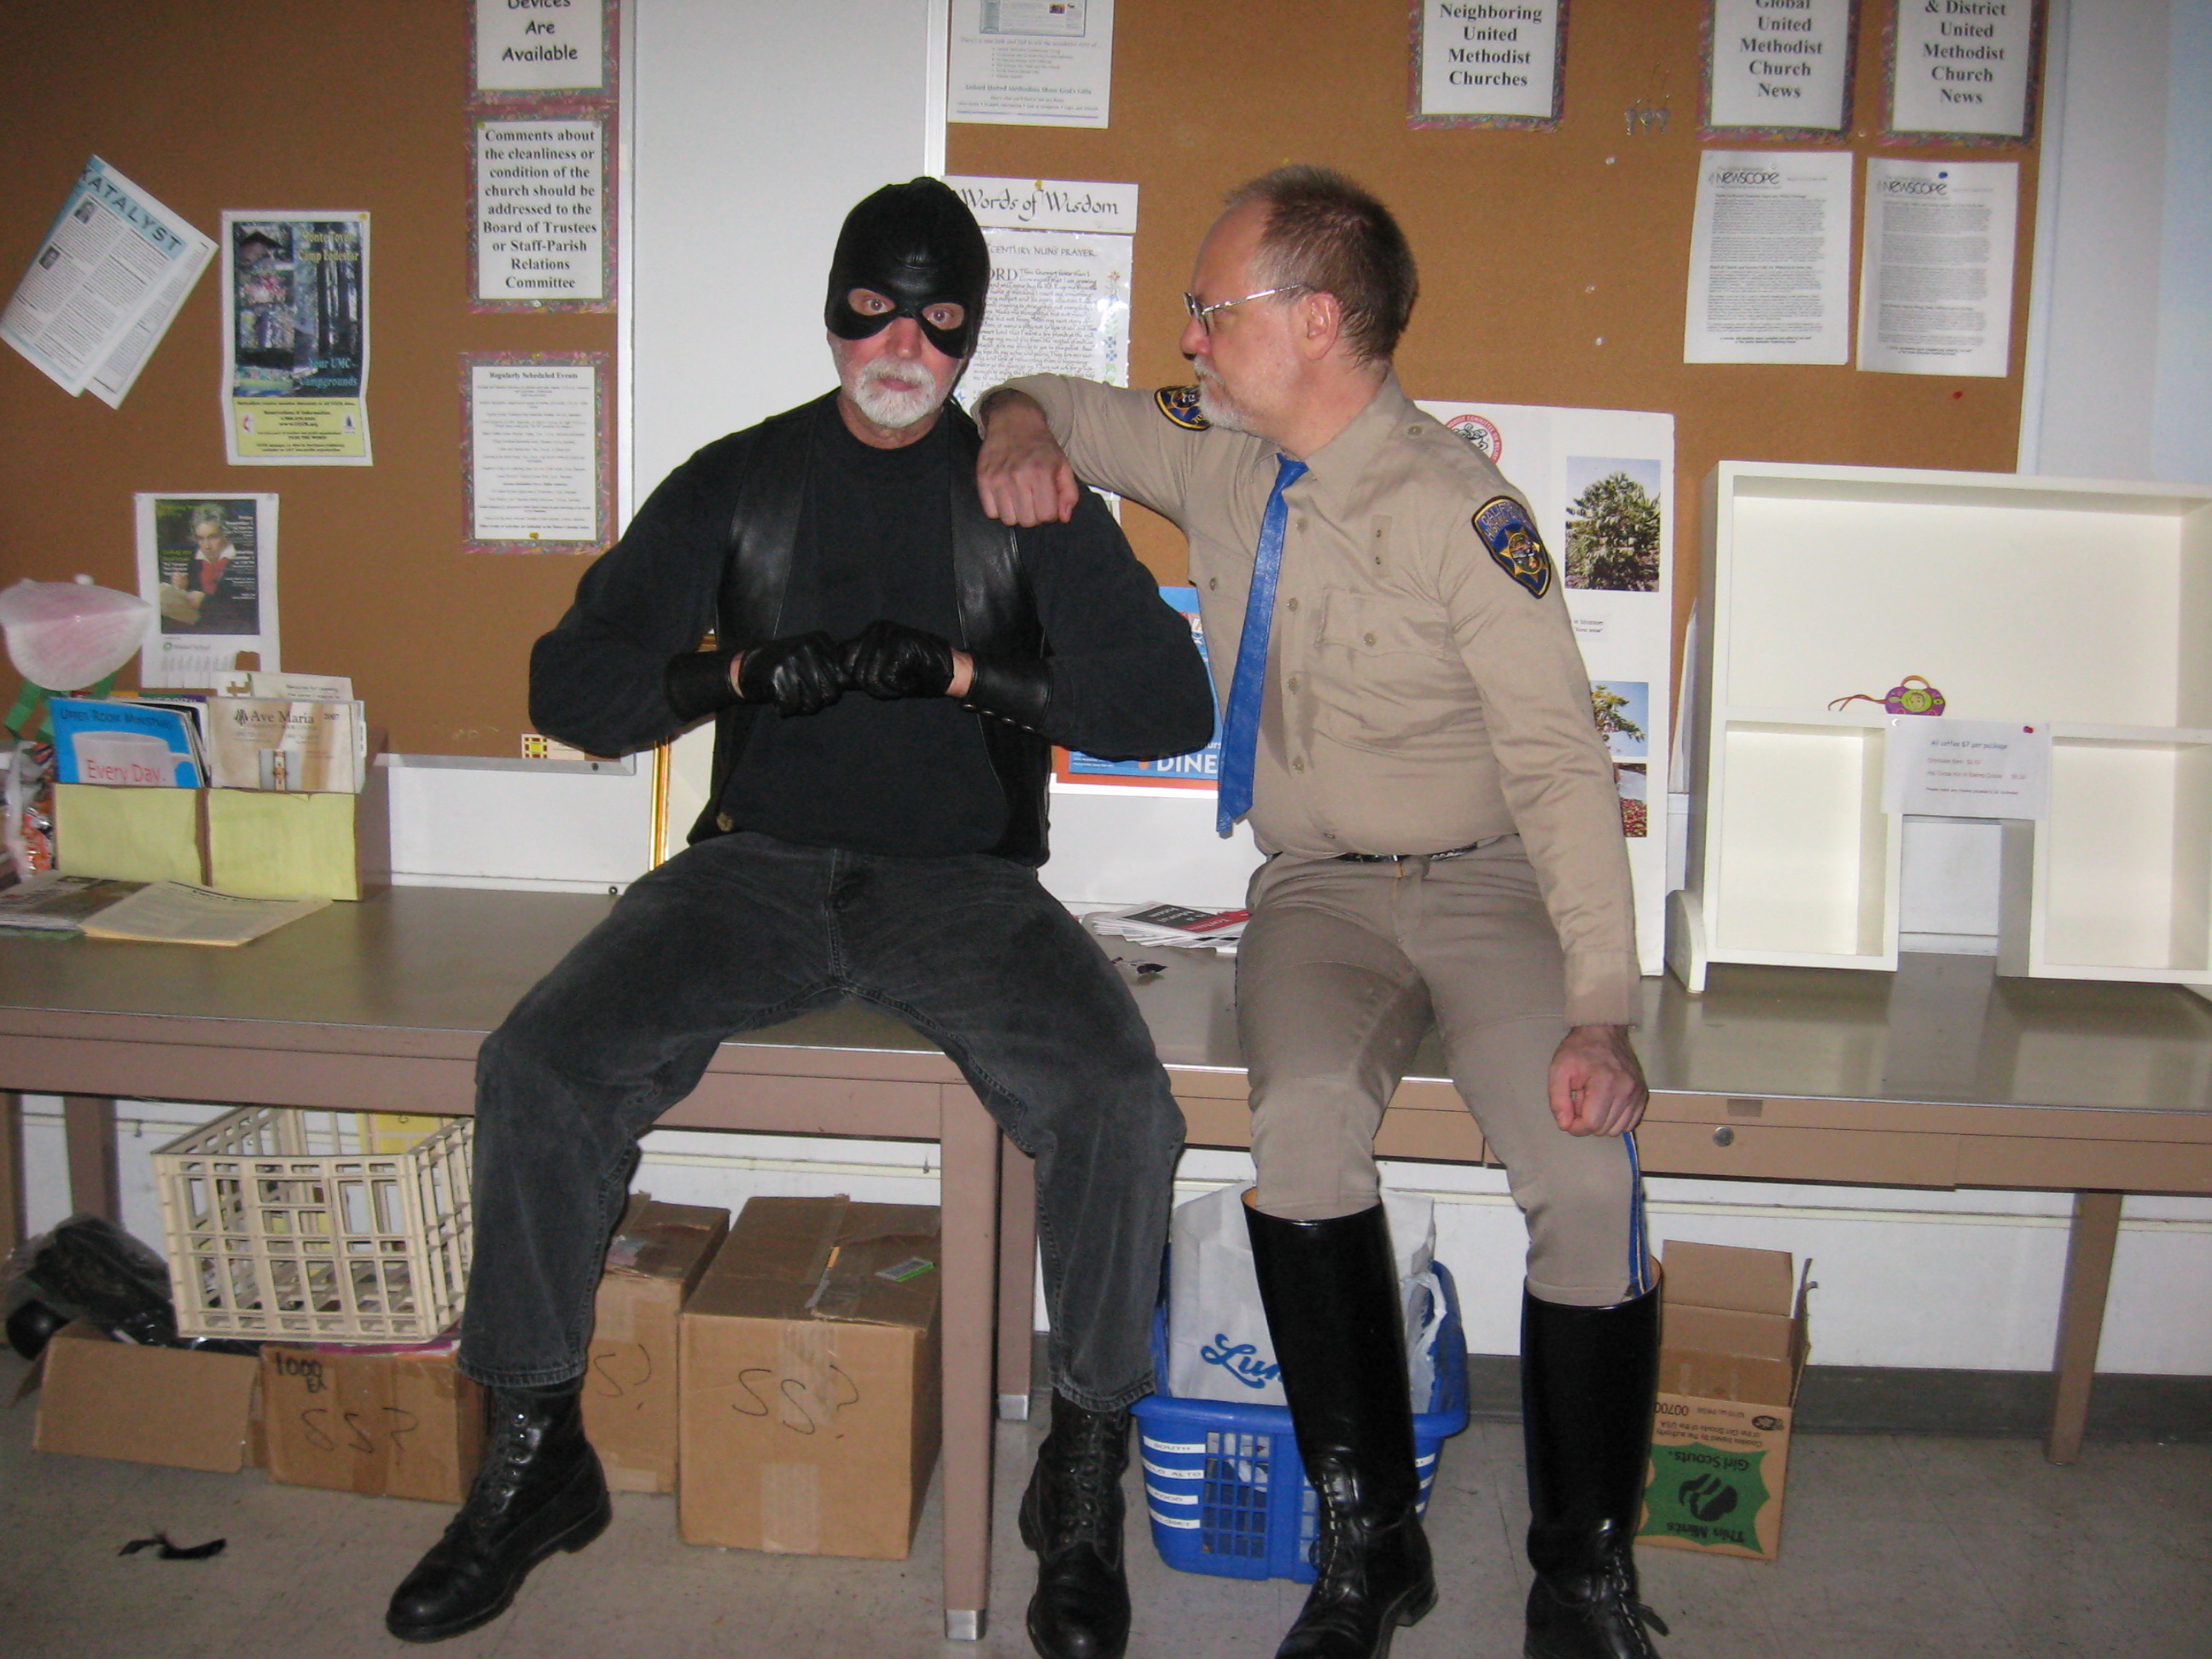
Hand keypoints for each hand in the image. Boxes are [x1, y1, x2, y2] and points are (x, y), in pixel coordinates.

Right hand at [734, 631, 846, 715]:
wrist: (745, 666)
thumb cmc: (783, 666)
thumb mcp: (810, 656)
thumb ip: (831, 666)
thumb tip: (855, 681)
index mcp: (820, 640)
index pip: (841, 679)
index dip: (828, 690)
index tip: (813, 685)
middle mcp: (808, 647)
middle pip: (831, 693)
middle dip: (816, 701)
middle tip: (799, 693)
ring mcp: (792, 659)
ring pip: (813, 702)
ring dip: (800, 707)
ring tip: (788, 694)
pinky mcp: (776, 674)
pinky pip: (792, 705)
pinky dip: (784, 708)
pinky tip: (777, 696)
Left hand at [841, 619, 957, 699]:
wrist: (950, 670)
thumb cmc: (917, 671)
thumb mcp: (882, 665)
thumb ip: (862, 663)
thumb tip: (841, 669)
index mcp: (870, 632)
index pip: (845, 660)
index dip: (860, 679)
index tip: (882, 681)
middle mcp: (876, 629)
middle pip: (856, 672)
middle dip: (875, 687)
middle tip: (896, 683)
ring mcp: (889, 635)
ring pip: (870, 677)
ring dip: (888, 689)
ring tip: (903, 681)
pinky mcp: (901, 645)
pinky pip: (886, 678)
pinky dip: (898, 687)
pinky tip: (910, 679)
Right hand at [977, 391, 1077, 525]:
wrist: (1013, 421)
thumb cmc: (1040, 445)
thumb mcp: (1062, 464)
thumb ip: (1069, 492)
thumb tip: (1063, 517)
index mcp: (1042, 473)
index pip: (1047, 515)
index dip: (1050, 512)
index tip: (1047, 501)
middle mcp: (1019, 477)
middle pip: (1028, 521)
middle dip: (1033, 514)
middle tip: (1033, 499)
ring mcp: (998, 479)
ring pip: (1008, 519)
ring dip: (1016, 513)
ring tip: (1019, 497)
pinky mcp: (983, 479)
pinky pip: (991, 512)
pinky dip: (999, 509)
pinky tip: (1005, 495)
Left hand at [1546, 1024, 1648, 1137]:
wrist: (1604, 1031)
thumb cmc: (1579, 1050)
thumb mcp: (1559, 1070)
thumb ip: (1558, 1100)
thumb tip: (1565, 1126)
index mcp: (1605, 1083)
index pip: (1592, 1124)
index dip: (1576, 1126)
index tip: (1569, 1114)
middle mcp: (1626, 1091)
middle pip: (1604, 1129)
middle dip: (1587, 1121)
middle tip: (1581, 1100)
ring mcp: (1638, 1094)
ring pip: (1617, 1129)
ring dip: (1602, 1122)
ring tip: (1593, 1100)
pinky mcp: (1643, 1095)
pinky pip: (1630, 1123)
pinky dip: (1615, 1120)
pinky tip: (1606, 1104)